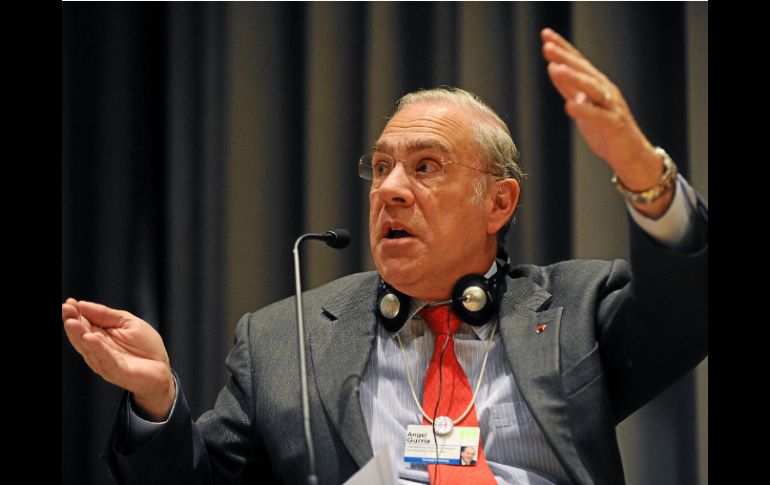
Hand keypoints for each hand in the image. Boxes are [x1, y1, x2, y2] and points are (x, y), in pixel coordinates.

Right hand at [62, 298, 174, 420]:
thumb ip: (106, 314)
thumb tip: (82, 304)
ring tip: (72, 322)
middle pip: (81, 335)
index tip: (69, 303)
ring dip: (79, 335)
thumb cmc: (146, 347)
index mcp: (100, 337)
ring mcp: (105, 362)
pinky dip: (97, 349)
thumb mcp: (128, 322)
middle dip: (73, 322)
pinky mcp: (116, 371)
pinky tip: (90, 338)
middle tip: (66, 309)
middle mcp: (98, 350)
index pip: (83, 324)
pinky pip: (105, 359)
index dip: (75, 314)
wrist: (162, 368)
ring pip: (89, 348)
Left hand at [541, 27, 672, 216]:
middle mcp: (605, 91)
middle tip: (547, 46)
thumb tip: (554, 68)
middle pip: (584, 71)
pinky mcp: (615, 126)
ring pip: (592, 88)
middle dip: (565, 57)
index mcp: (597, 86)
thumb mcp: (584, 106)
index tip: (545, 34)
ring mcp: (611, 107)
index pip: (578, 63)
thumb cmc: (607, 131)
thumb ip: (571, 89)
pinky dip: (584, 110)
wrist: (631, 156)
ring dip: (573, 78)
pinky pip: (598, 116)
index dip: (563, 48)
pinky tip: (569, 105)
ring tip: (555, 68)